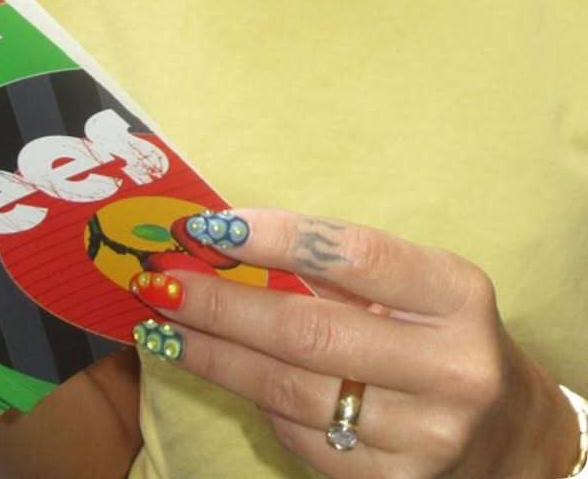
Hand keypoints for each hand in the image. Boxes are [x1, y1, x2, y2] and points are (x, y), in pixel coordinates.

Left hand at [132, 209, 579, 477]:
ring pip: (289, 391)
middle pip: (307, 332)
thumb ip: (330, 262)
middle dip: (218, 305)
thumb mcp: (412, 283)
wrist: (507, 435)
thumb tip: (220, 236)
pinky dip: (254, 398)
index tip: (205, 226)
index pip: (349, 254)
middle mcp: (449, 369)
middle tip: (157, 281)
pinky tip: (223, 370)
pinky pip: (300, 437)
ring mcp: (424, 438)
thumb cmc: (437, 331)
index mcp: (455, 295)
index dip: (270, 238)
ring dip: (212, 354)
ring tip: (162, 325)